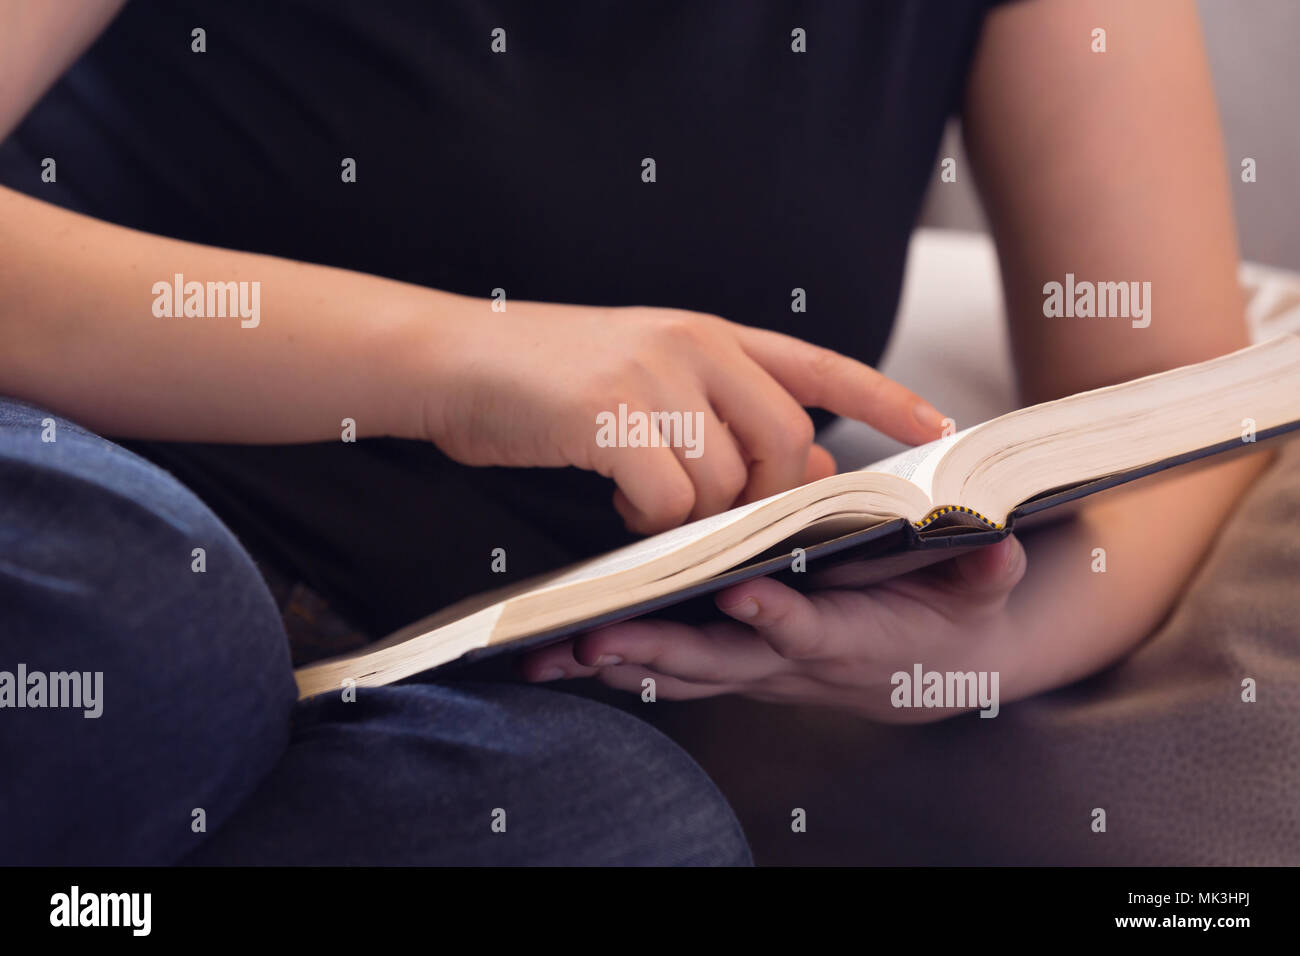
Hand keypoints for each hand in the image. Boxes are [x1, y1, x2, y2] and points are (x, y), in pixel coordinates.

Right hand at [413, 300, 947, 532]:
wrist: (453, 358)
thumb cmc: (549, 379)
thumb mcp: (649, 379)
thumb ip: (723, 411)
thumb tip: (807, 457)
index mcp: (709, 334)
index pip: (817, 365)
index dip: (883, 398)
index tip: (937, 431)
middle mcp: (692, 344)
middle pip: (779, 442)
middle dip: (763, 494)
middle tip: (717, 510)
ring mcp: (651, 375)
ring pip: (719, 481)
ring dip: (689, 512)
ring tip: (641, 498)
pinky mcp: (608, 414)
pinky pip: (666, 497)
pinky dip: (647, 518)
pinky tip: (617, 499)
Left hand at [521, 535, 1028, 721]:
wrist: (935, 671)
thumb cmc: (953, 617)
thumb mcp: (982, 590)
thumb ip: (986, 566)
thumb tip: (995, 539)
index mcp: (853, 638)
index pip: (811, 629)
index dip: (779, 618)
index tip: (743, 594)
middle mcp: (796, 661)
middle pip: (722, 662)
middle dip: (659, 651)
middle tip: (596, 638)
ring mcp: (761, 668)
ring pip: (686, 673)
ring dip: (624, 663)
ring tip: (558, 651)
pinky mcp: (740, 665)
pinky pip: (677, 672)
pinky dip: (626, 665)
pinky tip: (569, 655)